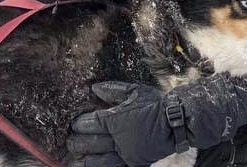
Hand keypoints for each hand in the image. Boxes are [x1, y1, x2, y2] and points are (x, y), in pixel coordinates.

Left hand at [67, 76, 237, 166]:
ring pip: (99, 161)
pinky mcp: (133, 164)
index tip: (74, 123)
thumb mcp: (135, 91)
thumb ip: (113, 90)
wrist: (176, 122)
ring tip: (74, 160)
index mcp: (119, 119)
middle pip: (91, 143)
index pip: (93, 123)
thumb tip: (94, 88)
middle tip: (69, 140)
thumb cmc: (155, 104)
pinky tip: (91, 166)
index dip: (81, 124)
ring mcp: (127, 154)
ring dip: (84, 160)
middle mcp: (120, 139)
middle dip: (77, 142)